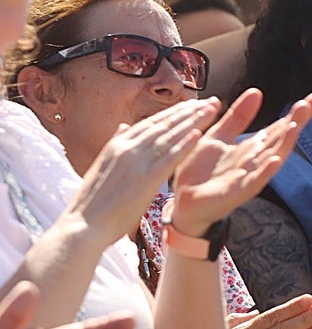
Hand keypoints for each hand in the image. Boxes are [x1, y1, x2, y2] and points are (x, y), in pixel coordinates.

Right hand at [64, 99, 219, 244]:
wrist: (82, 226)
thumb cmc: (94, 203)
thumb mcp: (102, 167)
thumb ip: (117, 145)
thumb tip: (125, 126)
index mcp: (117, 145)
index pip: (151, 123)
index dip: (174, 112)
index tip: (192, 104)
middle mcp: (126, 149)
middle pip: (163, 124)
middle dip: (188, 111)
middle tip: (211, 101)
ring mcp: (136, 163)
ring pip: (169, 136)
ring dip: (192, 121)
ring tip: (211, 110)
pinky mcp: (144, 180)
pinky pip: (168, 159)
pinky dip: (183, 145)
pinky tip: (199, 134)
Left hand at [169, 90, 311, 236]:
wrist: (182, 201)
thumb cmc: (201, 172)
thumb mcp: (218, 135)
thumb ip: (237, 116)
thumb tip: (257, 91)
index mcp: (253, 146)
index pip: (280, 125)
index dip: (298, 112)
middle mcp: (256, 160)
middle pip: (281, 138)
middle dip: (296, 121)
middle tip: (309, 103)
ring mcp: (249, 176)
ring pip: (272, 157)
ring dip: (285, 143)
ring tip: (295, 125)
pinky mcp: (236, 192)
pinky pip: (254, 181)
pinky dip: (265, 171)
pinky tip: (274, 160)